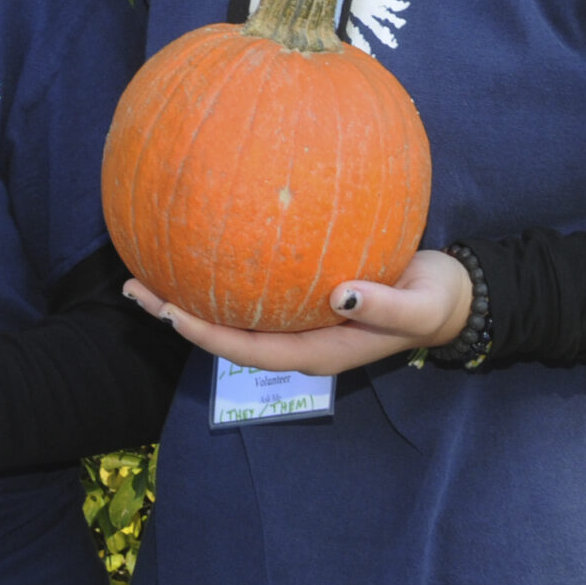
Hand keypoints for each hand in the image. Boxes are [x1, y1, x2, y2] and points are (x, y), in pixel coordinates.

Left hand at [123, 247, 473, 375]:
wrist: (451, 297)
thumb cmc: (434, 302)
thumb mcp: (417, 307)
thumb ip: (382, 307)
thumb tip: (342, 297)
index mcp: (317, 350)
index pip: (247, 349)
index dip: (206, 335)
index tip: (169, 315)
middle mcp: (297, 338)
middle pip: (225, 332)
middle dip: (178, 313)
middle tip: (134, 285)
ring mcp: (297, 319)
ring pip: (233, 311)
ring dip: (190, 292)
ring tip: (146, 265)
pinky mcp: (303, 295)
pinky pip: (254, 286)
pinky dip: (224, 267)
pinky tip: (204, 234)